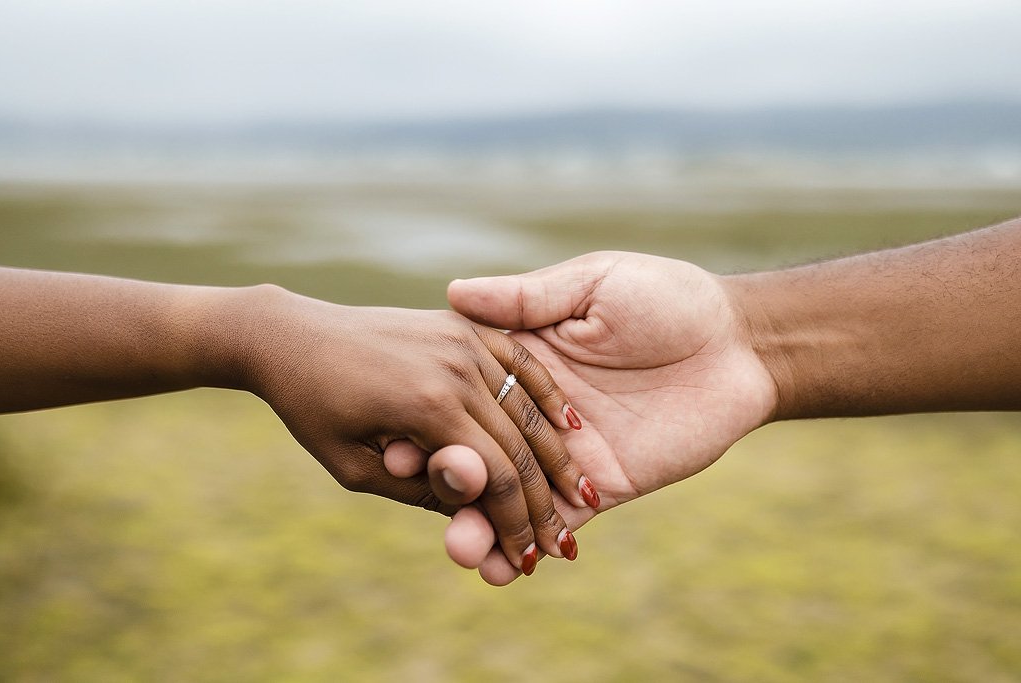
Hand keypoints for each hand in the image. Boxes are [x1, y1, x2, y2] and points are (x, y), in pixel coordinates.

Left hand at [237, 285, 594, 570]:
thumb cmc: (314, 410)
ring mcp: (462, 341)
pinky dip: (548, 393)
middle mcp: (454, 368)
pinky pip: (519, 361)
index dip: (516, 526)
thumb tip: (479, 506)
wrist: (293, 336)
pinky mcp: (462, 327)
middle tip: (563, 544)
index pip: (495, 477)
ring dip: (557, 454)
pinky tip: (570, 423)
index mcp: (426, 406)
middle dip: (543, 502)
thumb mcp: (355, 467)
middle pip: (520, 446)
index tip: (528, 562)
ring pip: (528, 406)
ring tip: (580, 491)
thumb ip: (420, 489)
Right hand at [437, 252, 777, 582]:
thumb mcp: (592, 284)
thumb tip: (454, 291)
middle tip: (419, 491)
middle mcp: (536, 413)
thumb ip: (526, 299)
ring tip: (462, 547)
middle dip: (448, 479)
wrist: (739, 343)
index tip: (396, 441)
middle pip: (478, 452)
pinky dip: (531, 545)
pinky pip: (560, 520)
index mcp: (523, 362)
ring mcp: (567, 455)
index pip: (463, 397)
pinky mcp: (604, 486)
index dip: (428, 421)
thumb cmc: (667, 297)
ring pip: (511, 496)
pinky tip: (503, 570)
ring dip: (480, 525)